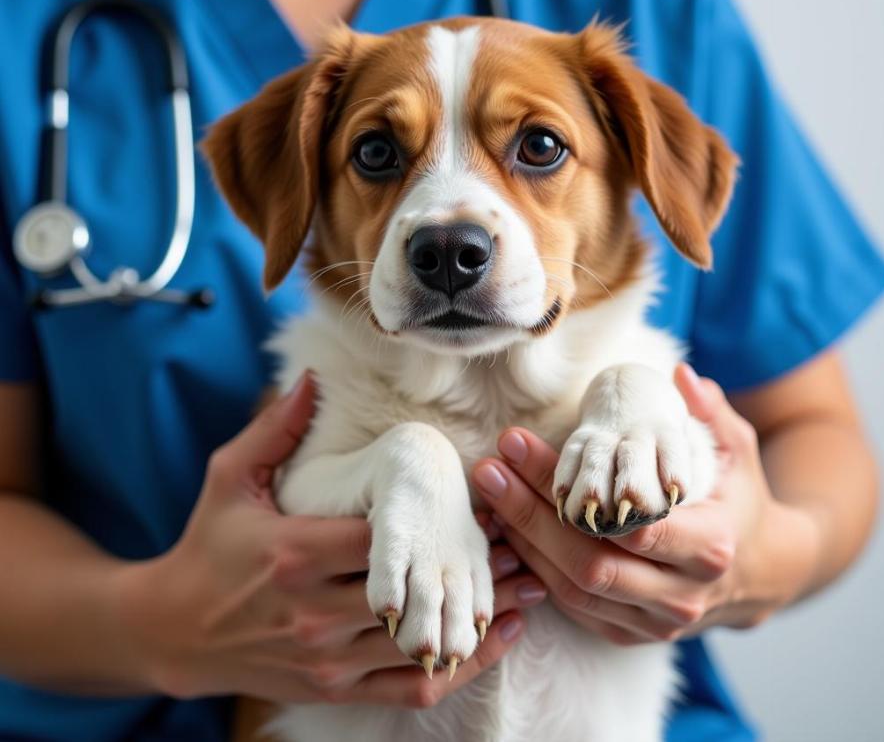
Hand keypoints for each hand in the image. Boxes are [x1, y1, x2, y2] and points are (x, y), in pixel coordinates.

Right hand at [117, 374, 542, 706]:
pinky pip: (407, 688)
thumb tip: (311, 376)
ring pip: (420, 643)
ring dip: (482, 618)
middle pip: (413, 592)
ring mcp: (325, 658)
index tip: (483, 503)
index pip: (383, 538)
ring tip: (530, 587)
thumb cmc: (207, 544)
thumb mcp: (231, 478)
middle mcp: (314, 612)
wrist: (172, 629)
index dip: (438, 524)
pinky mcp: (330, 688)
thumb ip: (275, 429)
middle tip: (524, 542)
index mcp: (294, 552)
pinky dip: (458, 670)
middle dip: (474, 570)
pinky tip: (496, 643)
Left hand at [471, 365, 821, 644]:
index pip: (632, 525)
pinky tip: (504, 528)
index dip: (570, 490)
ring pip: (573, 589)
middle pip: (591, 564)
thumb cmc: (739, 499)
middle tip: (487, 468)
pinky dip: (534, 569)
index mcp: (711, 547)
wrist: (760, 572)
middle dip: (529, 516)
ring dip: (522, 542)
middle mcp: (683, 595)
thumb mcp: (736, 452)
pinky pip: (572, 607)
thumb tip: (680, 374)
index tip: (521, 443)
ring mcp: (654, 622)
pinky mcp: (629, 633)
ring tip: (487, 493)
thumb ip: (710, 414)